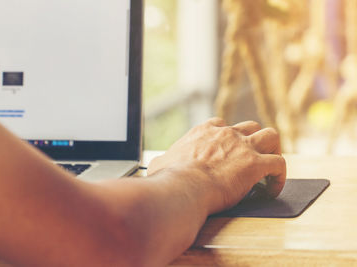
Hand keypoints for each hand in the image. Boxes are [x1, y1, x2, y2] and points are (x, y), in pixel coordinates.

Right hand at [147, 118, 285, 212]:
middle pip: (250, 127)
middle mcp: (226, 134)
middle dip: (254, 141)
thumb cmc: (170, 178)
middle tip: (252, 158)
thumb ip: (163, 160)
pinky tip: (272, 189)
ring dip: (273, 150)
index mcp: (204, 131)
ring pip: (271, 136)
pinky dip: (279, 176)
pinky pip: (278, 164)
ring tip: (269, 167)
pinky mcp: (255, 164)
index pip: (222, 125)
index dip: (228, 137)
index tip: (228, 152)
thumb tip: (156, 165)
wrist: (183, 187)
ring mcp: (243, 147)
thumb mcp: (160, 163)